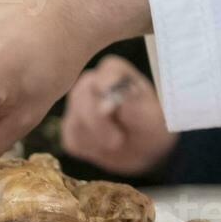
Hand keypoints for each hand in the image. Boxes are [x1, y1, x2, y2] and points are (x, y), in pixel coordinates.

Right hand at [59, 56, 176, 176]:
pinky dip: (90, 149)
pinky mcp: (70, 128)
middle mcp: (91, 83)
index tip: (111, 109)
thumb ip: (135, 103)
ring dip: (97, 139)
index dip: (107, 87)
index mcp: (114, 72)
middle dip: (98, 122)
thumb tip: (122, 94)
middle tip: (117, 141)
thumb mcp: (150, 116)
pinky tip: (104, 148)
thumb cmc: (149, 125)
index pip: (106, 72)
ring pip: (75, 121)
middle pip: (82, 96)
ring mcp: (76, 105)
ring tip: (117, 143)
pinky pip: (72, 139)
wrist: (142, 149)